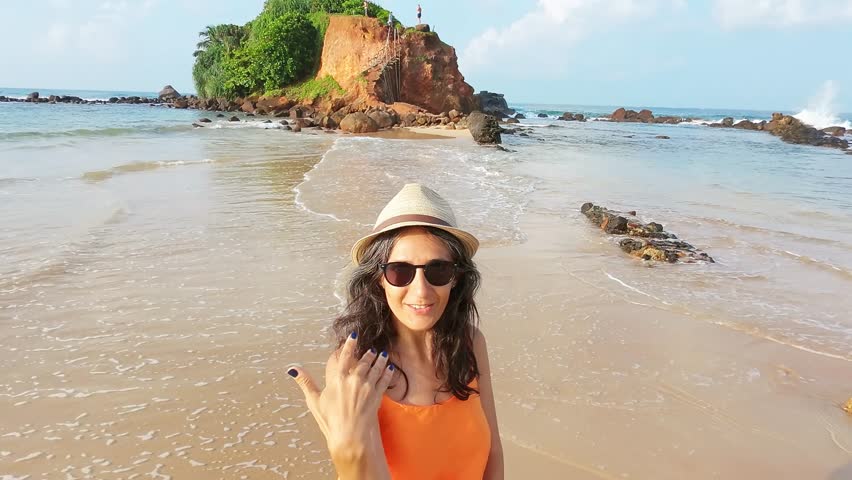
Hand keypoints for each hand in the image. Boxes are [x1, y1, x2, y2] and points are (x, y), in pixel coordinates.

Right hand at [288, 332, 394, 460]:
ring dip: (380, 360)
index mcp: (338, 379)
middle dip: (368, 353)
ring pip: (376, 367)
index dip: (350, 345)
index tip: (354, 336)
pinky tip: (390, 368)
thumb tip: (292, 369)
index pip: (345, 356)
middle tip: (371, 348)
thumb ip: (305, 382)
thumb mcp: (314, 401)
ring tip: (382, 354)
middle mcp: (354, 379)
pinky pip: (384, 380)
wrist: (350, 436)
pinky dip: (388, 372)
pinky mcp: (377, 395)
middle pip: (363, 361)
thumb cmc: (331, 421)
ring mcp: (367, 387)